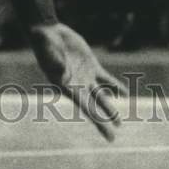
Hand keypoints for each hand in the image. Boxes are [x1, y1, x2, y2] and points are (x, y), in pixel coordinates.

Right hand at [28, 22, 128, 141]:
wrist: (47, 32)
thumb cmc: (43, 42)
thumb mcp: (48, 50)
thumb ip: (55, 61)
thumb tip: (64, 73)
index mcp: (65, 86)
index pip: (85, 108)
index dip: (97, 122)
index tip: (107, 134)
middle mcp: (76, 85)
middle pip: (93, 107)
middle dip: (104, 121)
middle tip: (113, 137)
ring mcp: (84, 76)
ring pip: (100, 96)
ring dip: (109, 108)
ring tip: (118, 122)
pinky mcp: (91, 65)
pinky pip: (105, 78)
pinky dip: (115, 86)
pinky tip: (124, 93)